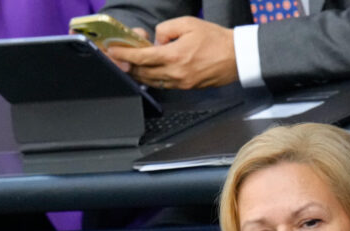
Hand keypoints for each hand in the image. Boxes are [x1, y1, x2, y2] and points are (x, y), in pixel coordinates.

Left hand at [106, 18, 237, 88]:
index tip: (113, 51)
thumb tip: (155, 40)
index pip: (142, 57)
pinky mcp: (184, 87)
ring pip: (148, 81)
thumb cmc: (215, 38)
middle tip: (117, 57)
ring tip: (129, 63)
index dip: (125, 54)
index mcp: (174, 56)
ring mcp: (178, 83)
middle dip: (126, 64)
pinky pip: (160, 84)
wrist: (236, 57)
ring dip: (136, 72)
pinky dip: (149, 78)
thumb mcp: (189, 23)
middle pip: (141, 72)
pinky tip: (145, 70)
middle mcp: (174, 73)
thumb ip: (166, 29)